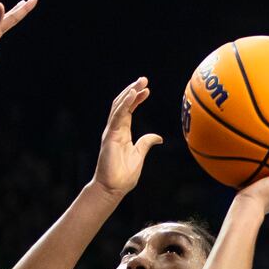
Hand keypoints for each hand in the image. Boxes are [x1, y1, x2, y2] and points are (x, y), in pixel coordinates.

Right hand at [94, 77, 163, 196]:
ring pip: (119, 107)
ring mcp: (111, 132)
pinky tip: (132, 94)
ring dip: (129, 93)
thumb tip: (158, 137)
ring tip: (140, 82)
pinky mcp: (109, 136)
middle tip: (144, 79)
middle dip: (132, 90)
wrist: (112, 188)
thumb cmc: (123, 176)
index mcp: (122, 133)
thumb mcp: (140, 155)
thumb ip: (146, 143)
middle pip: (122, 104)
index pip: (128, 110)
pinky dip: (125, 104)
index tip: (147, 90)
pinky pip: (117, 116)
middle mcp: (115, 130)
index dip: (136, 98)